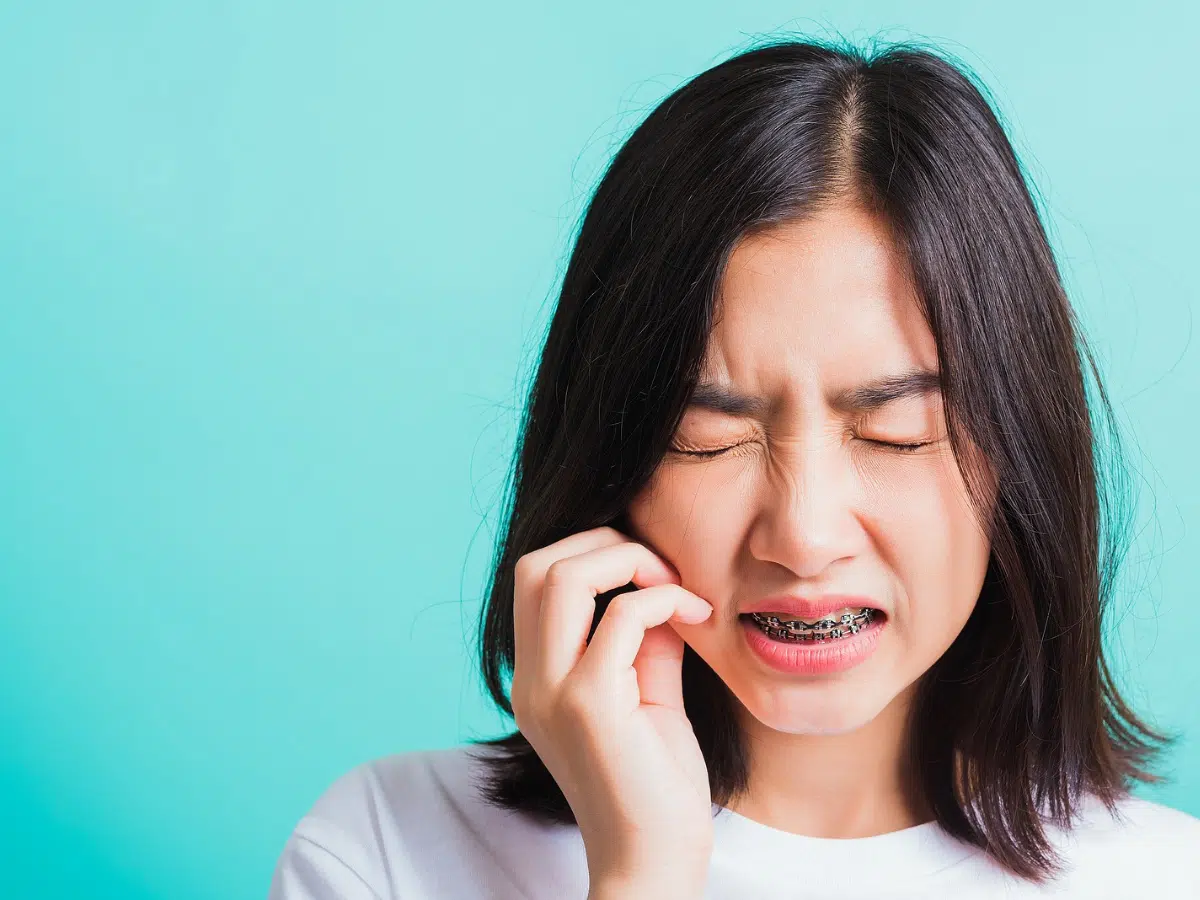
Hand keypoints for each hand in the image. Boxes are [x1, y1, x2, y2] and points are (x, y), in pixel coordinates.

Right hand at [510, 526, 714, 895]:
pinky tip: (698, 616)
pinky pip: (621, 617)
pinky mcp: (589, 705)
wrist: (653, 863)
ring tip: (674, 584)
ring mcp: (553, 692)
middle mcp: (531, 681)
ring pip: (562, 577)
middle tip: (661, 568)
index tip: (650, 572)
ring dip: (627, 560)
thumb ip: (645, 640)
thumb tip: (661, 587)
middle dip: (605, 544)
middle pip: (538, 565)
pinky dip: (663, 598)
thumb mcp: (647, 696)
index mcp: (537, 678)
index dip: (591, 553)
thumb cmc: (656, 788)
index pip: (535, 579)